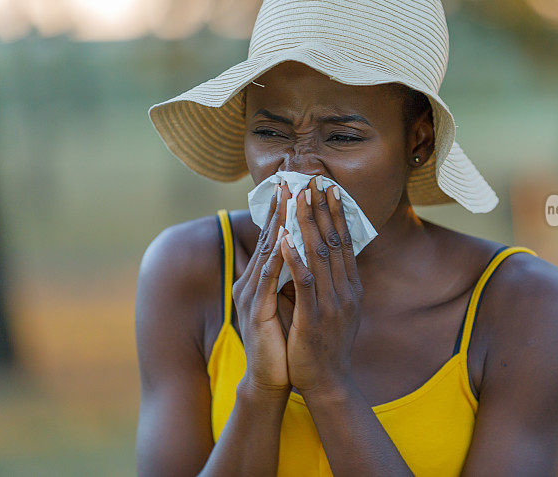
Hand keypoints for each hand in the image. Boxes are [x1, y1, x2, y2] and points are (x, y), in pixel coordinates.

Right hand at [231, 180, 292, 395]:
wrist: (272, 379)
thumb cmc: (283, 342)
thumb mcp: (288, 303)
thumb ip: (291, 279)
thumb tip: (306, 254)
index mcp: (261, 279)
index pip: (276, 238)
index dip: (286, 212)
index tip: (298, 186)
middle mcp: (252, 282)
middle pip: (269, 238)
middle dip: (282, 208)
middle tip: (292, 179)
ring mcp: (251, 296)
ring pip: (267, 252)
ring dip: (279, 223)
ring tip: (288, 197)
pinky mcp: (255, 312)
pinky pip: (268, 279)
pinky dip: (277, 257)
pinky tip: (284, 238)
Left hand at [279, 176, 363, 395]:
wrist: (327, 382)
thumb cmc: (325, 345)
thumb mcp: (335, 308)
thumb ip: (331, 283)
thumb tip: (322, 257)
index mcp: (351, 286)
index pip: (345, 242)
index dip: (337, 214)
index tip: (330, 189)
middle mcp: (345, 290)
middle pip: (334, 241)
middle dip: (324, 209)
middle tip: (317, 179)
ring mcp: (332, 303)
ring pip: (319, 255)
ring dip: (308, 223)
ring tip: (300, 197)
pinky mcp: (314, 316)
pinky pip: (304, 281)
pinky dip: (294, 257)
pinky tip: (284, 237)